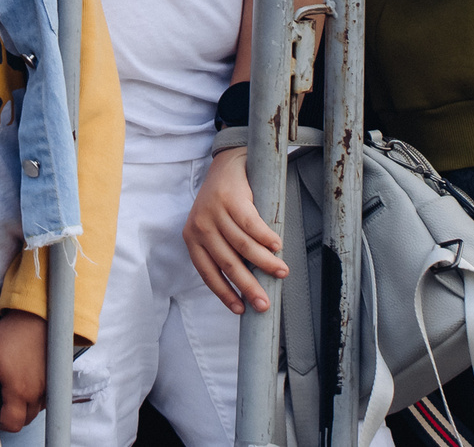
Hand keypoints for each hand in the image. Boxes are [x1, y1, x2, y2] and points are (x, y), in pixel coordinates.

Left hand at [0, 310, 50, 431]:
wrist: (37, 315)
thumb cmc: (13, 333)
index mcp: (18, 390)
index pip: (12, 423)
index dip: (1, 424)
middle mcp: (36, 392)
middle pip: (25, 420)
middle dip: (13, 418)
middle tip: (2, 407)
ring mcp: (47, 385)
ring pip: (37, 410)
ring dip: (25, 409)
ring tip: (14, 396)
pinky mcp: (54, 376)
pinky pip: (46, 397)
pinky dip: (37, 398)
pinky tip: (28, 386)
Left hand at [183, 147, 284, 313]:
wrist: (227, 164)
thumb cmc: (222, 204)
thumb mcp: (212, 228)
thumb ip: (222, 251)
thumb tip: (246, 284)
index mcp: (192, 239)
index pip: (208, 273)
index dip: (225, 293)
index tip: (241, 309)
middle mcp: (200, 227)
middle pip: (228, 264)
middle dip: (249, 287)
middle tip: (265, 303)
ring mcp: (215, 212)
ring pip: (243, 246)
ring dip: (265, 263)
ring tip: (281, 272)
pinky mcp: (232, 199)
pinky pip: (252, 225)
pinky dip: (266, 238)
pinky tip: (277, 247)